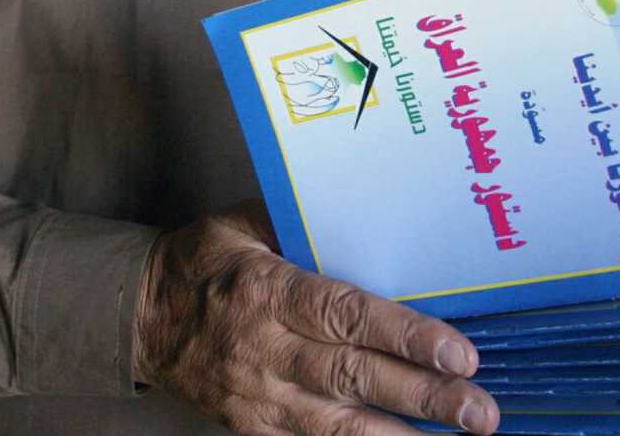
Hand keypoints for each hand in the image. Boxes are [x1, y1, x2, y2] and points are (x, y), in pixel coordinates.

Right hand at [134, 201, 498, 434]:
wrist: (138, 317)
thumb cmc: (203, 262)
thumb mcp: (243, 222)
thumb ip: (300, 220)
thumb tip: (371, 206)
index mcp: (267, 290)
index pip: (346, 316)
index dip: (405, 336)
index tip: (458, 352)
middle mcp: (265, 349)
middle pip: (354, 376)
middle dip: (423, 395)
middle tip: (480, 409)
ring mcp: (259, 397)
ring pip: (340, 425)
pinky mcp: (252, 429)